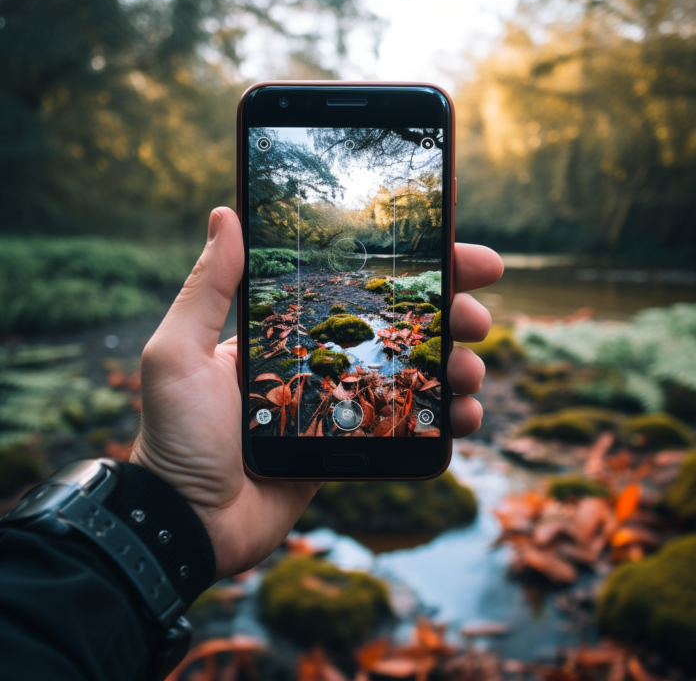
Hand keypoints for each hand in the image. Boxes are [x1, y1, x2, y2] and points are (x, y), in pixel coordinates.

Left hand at [131, 207, 502, 579]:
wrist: (187, 520)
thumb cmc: (178, 435)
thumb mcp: (180, 352)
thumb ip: (208, 287)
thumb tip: (226, 214)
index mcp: (292, 332)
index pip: (361, 287)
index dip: (414, 268)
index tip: (462, 252)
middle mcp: (325, 362)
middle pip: (402, 327)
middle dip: (450, 314)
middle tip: (477, 317)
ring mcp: (344, 406)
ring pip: (417, 375)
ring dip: (457, 366)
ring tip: (471, 370)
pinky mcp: (355, 447)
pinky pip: (412, 428)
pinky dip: (448, 420)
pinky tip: (467, 416)